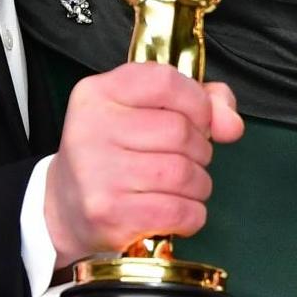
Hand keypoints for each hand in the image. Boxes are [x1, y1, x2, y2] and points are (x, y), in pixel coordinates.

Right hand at [44, 62, 244, 266]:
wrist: (65, 209)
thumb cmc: (116, 153)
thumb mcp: (145, 111)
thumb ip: (199, 102)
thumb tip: (231, 124)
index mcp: (99, 93)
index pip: (166, 82)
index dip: (198, 103)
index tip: (199, 121)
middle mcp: (92, 128)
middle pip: (180, 132)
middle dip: (200, 150)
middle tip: (187, 161)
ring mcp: (97, 173)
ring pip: (184, 173)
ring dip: (199, 185)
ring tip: (183, 188)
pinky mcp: (108, 213)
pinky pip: (179, 211)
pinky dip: (192, 214)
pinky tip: (178, 211)